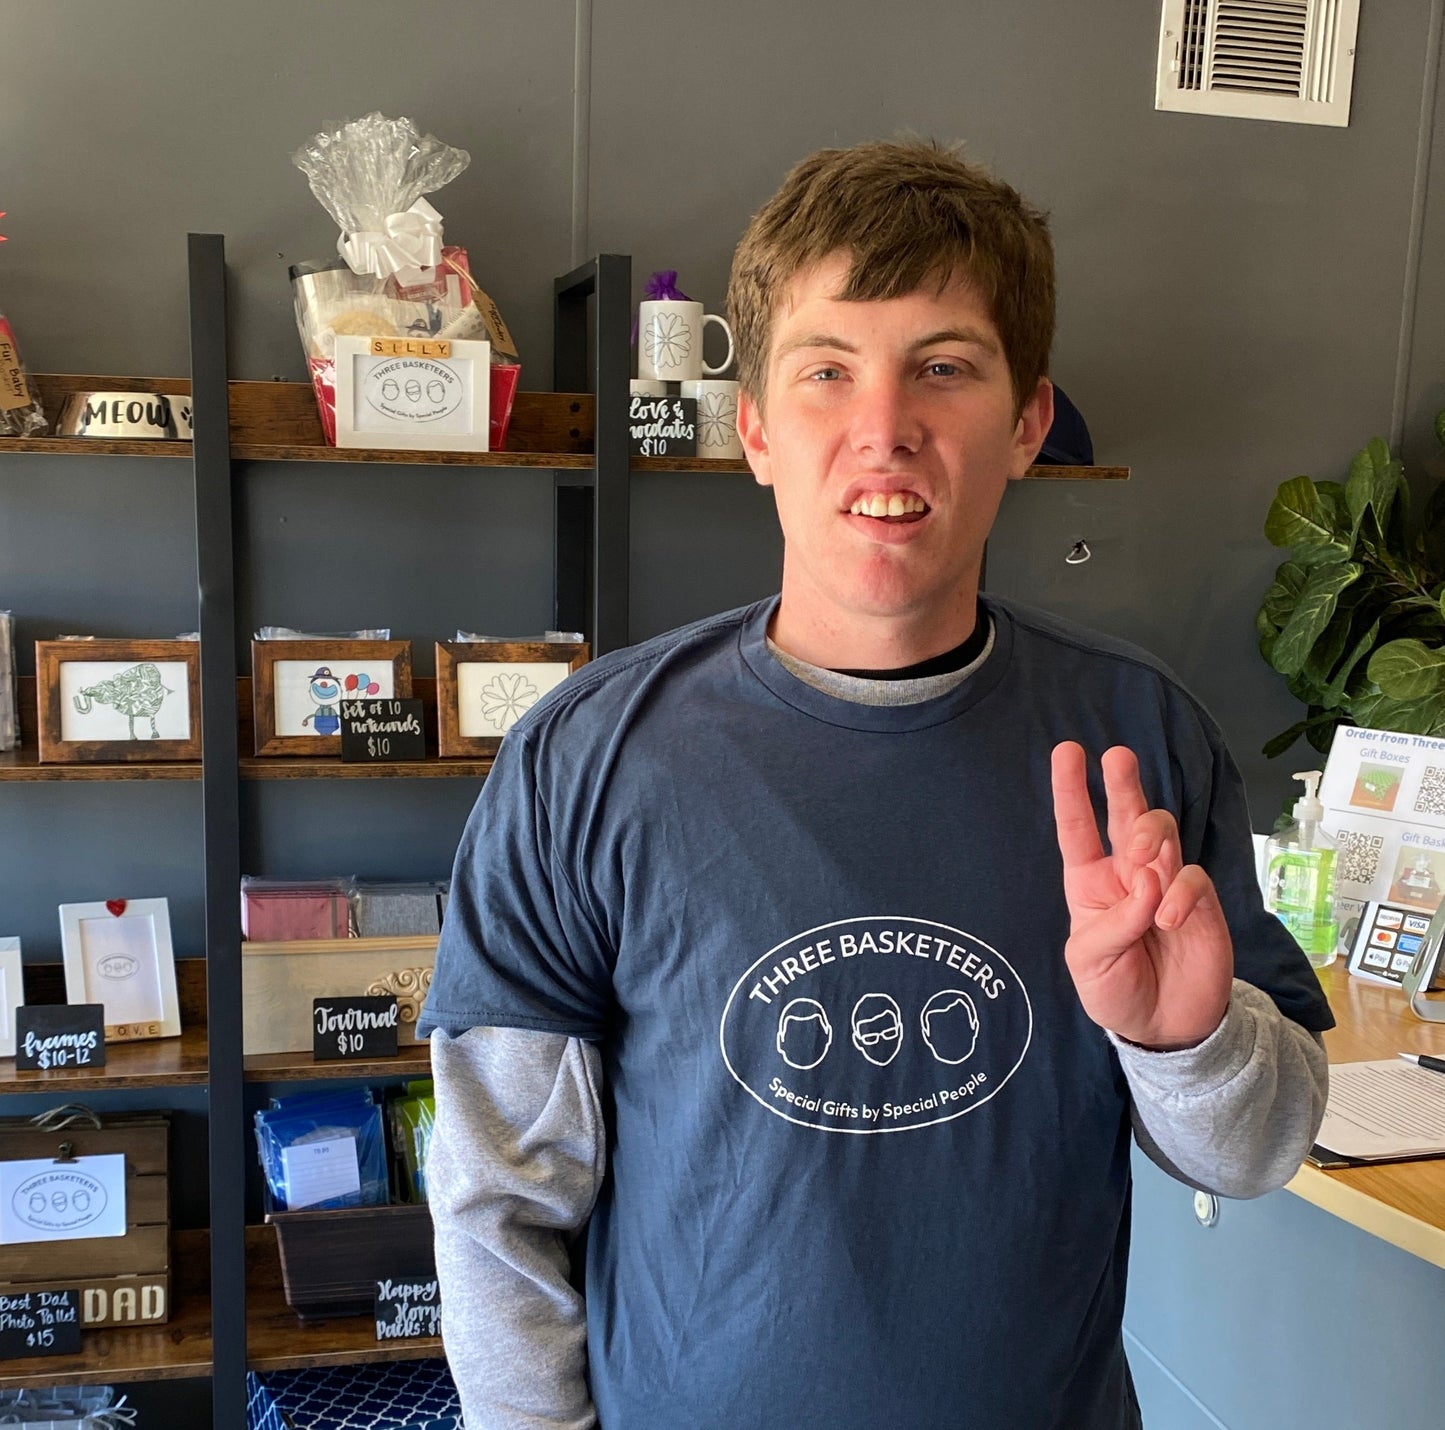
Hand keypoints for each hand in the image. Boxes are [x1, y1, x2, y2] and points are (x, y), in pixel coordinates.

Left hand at [1050, 742, 1232, 1049]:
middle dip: (1122, 782)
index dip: (1071, 790)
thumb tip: (1146, 882)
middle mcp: (1127, 874)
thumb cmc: (1115, 990)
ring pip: (1163, 833)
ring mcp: (1165, 884)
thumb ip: (1113, 923)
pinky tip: (1169, 919)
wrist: (1163, 1027)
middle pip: (1126, 815)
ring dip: (1152, 837)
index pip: (1077, 828)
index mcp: (1089, 882)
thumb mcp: (1090, 963)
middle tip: (1117, 758)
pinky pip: (1193, 877)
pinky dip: (1181, 893)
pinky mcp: (1200, 902)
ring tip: (1145, 863)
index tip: (1067, 751)